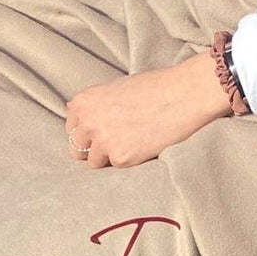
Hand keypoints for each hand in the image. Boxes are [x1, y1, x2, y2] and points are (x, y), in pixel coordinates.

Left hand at [64, 52, 235, 168]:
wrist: (185, 93)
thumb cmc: (155, 88)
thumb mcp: (116, 88)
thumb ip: (95, 105)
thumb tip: (74, 113)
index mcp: (84, 102)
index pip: (71, 129)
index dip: (87, 134)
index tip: (102, 133)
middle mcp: (88, 121)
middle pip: (76, 150)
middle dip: (93, 149)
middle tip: (115, 145)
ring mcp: (103, 141)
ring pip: (94, 162)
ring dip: (109, 158)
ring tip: (132, 144)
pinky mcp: (121, 158)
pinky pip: (116, 168)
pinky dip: (128, 161)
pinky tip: (143, 146)